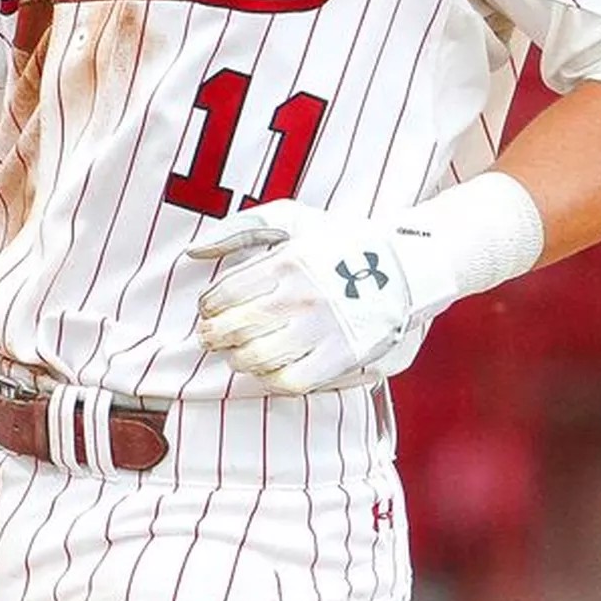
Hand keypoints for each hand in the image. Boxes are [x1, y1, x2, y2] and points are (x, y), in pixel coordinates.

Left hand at [187, 200, 449, 393]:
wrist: (409, 264)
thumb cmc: (342, 240)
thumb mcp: (292, 219)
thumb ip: (239, 230)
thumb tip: (191, 253)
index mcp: (286, 262)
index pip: (224, 294)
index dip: (208, 308)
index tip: (209, 311)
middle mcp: (301, 297)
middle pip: (235, 329)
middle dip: (214, 337)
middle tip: (211, 338)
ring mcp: (323, 328)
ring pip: (258, 358)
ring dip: (238, 360)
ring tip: (237, 354)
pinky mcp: (344, 356)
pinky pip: (292, 381)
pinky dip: (271, 380)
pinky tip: (270, 370)